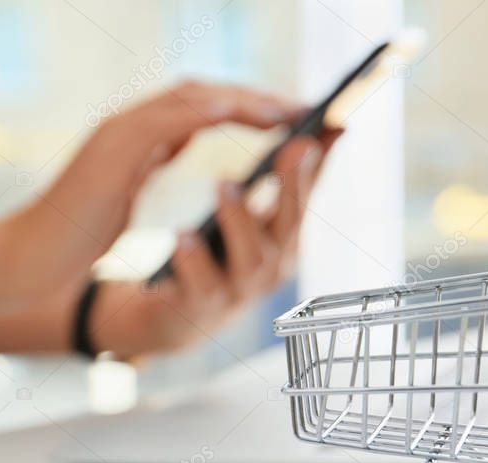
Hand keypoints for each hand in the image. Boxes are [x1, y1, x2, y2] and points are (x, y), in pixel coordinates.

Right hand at [3, 81, 304, 298]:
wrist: (29, 257)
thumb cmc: (77, 232)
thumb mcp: (125, 189)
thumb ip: (152, 158)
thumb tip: (185, 139)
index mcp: (137, 136)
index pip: (201, 105)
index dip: (249, 104)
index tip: (293, 113)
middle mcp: (130, 124)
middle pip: (205, 92)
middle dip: (260, 96)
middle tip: (308, 105)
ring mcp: (121, 133)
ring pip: (195, 98)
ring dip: (248, 100)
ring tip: (292, 111)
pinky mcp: (114, 151)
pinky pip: (173, 120)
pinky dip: (215, 114)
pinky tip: (251, 119)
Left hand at [88, 128, 341, 357]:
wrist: (154, 317)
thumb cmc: (202, 263)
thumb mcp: (237, 218)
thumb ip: (265, 179)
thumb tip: (288, 120)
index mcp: (277, 239)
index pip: (307, 193)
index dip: (322, 160)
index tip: (333, 123)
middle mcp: (266, 267)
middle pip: (289, 226)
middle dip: (294, 185)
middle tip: (294, 146)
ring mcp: (233, 291)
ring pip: (251, 259)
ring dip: (242, 219)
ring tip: (226, 184)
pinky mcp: (195, 309)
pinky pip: (199, 286)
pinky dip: (195, 261)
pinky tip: (184, 237)